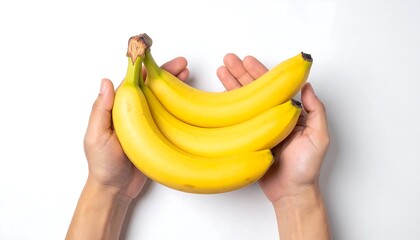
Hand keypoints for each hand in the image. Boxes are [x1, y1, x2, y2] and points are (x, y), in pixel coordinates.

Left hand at [83, 57, 189, 198]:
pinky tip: (187, 102)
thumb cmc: (102, 165)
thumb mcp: (97, 136)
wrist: (116, 190)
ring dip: (175, 88)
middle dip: (166, 75)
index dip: (145, 69)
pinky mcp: (158, 135)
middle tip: (183, 65)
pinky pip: (170, 118)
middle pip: (151, 88)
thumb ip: (101, 110)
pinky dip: (179, 108)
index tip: (156, 59)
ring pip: (163, 100)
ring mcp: (147, 124)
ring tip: (188, 76)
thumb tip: (106, 82)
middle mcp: (133, 113)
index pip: (132, 83)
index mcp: (118, 109)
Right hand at [217, 53, 329, 202]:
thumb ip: (315, 110)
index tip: (249, 60)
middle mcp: (272, 117)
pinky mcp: (248, 138)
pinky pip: (237, 118)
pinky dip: (228, 106)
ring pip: (244, 101)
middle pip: (255, 90)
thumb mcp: (319, 137)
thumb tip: (306, 85)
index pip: (273, 87)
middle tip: (229, 59)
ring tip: (221, 69)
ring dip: (232, 84)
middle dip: (242, 73)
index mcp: (289, 113)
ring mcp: (258, 127)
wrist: (291, 192)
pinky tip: (220, 95)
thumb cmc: (307, 168)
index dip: (260, 72)